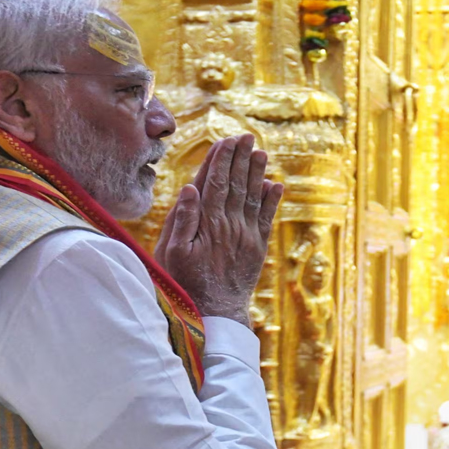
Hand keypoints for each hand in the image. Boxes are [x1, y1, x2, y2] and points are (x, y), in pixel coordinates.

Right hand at [155, 133, 282, 326]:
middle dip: (241, 159)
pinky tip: (275, 184)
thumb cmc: (185, 281)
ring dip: (257, 173)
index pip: (215, 183)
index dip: (221, 160)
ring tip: (261, 152)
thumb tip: (190, 188)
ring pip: (253, 197)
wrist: (216, 311)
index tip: (226, 141)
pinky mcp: (257, 247)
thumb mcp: (173, 252)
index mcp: (208, 223)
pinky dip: (271, 200)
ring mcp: (247, 236)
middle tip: (247, 136)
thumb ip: (182, 219)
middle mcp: (231, 225)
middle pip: (237, 184)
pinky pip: (266, 218)